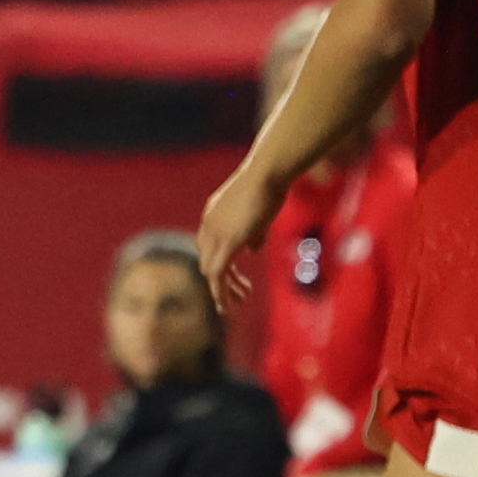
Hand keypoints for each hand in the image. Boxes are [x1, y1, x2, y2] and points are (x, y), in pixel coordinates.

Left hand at [197, 162, 285, 314]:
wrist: (269, 170)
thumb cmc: (270, 184)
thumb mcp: (259, 211)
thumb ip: (253, 233)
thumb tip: (252, 250)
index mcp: (212, 214)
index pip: (208, 246)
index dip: (221, 263)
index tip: (235, 277)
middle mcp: (208, 224)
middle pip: (207, 260)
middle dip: (222, 280)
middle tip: (241, 295)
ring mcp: (215, 233)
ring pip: (210, 271)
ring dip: (223, 291)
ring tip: (238, 304)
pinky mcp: (227, 241)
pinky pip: (218, 274)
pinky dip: (221, 292)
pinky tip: (230, 305)